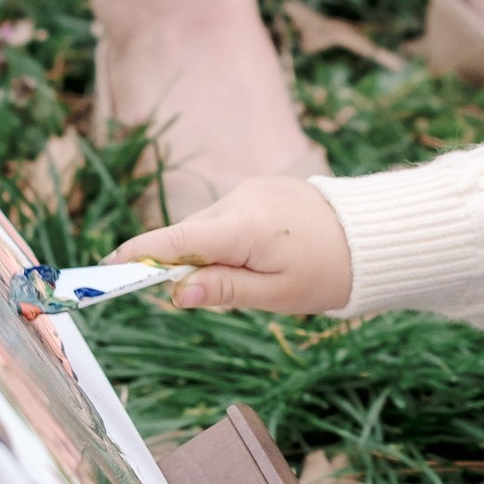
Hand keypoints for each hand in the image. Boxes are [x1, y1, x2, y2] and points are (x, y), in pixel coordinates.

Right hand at [107, 173, 354, 315]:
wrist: (374, 238)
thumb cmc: (328, 273)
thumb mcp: (275, 295)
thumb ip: (224, 290)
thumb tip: (177, 292)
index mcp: (243, 226)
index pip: (176, 240)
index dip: (140, 255)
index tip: (109, 267)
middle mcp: (241, 198)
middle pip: (188, 235)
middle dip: (184, 264)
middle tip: (207, 296)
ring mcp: (252, 188)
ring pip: (208, 226)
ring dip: (210, 251)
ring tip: (253, 276)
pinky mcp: (262, 187)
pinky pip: (228, 215)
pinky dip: (228, 237)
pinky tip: (259, 255)